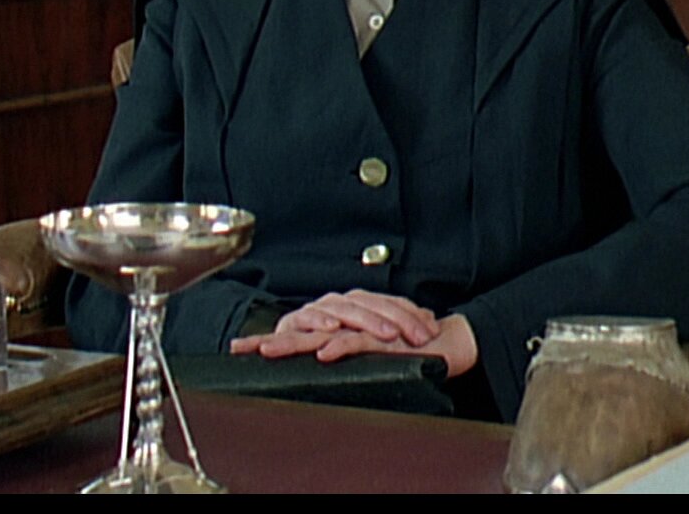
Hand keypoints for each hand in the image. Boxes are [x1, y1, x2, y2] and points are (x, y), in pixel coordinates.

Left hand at [229, 292, 478, 377]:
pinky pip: (359, 341)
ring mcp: (366, 327)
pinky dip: (341, 346)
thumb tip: (318, 366)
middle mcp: (349, 322)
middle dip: (272, 338)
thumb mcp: (369, 358)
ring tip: (270, 351)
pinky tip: (324, 353)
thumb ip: (345, 358)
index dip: (271, 338)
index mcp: (342, 326)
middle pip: (303, 328)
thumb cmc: (409, 349)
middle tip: (244, 348)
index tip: (240, 349)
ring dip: (296, 342)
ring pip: (324, 332)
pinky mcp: (386, 338)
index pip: (301, 331)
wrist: (448, 342)